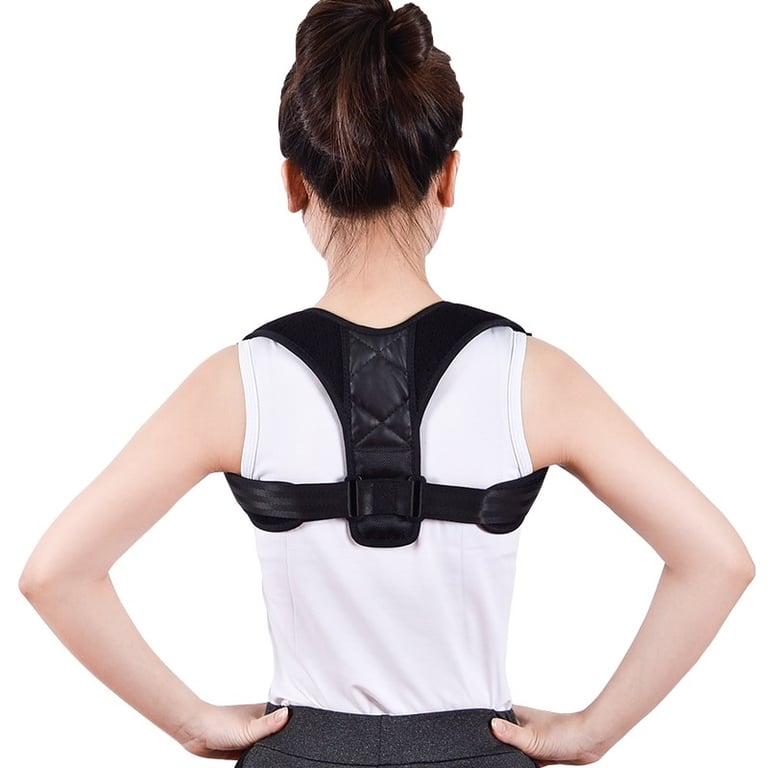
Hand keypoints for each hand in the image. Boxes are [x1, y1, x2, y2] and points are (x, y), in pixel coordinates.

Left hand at [173, 701, 289, 759]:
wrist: (195, 734)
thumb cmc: (219, 722)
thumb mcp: (248, 727)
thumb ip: (269, 724)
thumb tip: (288, 714)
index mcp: (265, 711)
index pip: (288, 717)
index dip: (295, 725)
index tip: (303, 734)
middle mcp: (260, 722)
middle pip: (280, 733)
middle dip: (283, 741)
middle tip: (286, 748)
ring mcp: (252, 735)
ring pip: (268, 745)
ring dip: (270, 750)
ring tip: (273, 753)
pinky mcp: (244, 747)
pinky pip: (257, 754)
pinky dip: (260, 757)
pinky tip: (262, 760)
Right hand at [491, 704, 603, 766]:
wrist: (588, 742)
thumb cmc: (564, 732)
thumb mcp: (532, 737)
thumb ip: (510, 734)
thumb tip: (491, 725)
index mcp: (516, 714)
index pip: (492, 720)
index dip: (485, 730)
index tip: (480, 740)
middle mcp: (522, 724)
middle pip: (502, 737)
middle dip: (499, 746)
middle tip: (498, 754)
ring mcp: (531, 737)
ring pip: (514, 750)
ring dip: (513, 756)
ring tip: (514, 758)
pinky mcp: (540, 750)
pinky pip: (525, 759)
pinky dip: (523, 763)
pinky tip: (522, 765)